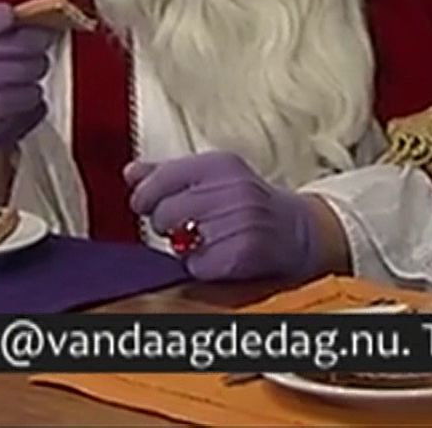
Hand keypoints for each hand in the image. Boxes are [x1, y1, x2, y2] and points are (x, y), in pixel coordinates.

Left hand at [124, 152, 323, 282]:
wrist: (300, 230)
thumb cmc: (249, 202)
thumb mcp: (214, 177)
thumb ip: (169, 173)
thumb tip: (130, 172)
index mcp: (221, 164)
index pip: (163, 177)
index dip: (145, 195)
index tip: (144, 204)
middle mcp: (233, 189)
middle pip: (166, 212)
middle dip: (165, 224)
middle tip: (181, 226)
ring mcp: (241, 221)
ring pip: (179, 243)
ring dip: (185, 248)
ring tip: (204, 239)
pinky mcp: (245, 252)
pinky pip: (198, 266)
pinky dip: (201, 267)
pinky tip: (217, 256)